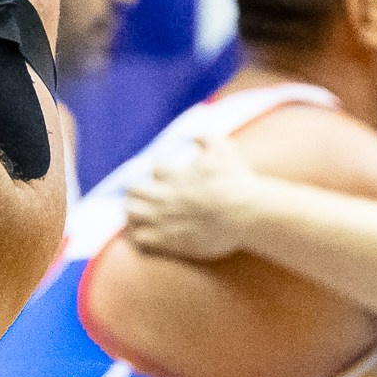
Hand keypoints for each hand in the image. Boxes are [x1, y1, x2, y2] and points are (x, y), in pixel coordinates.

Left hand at [122, 137, 264, 262]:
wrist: (245, 214)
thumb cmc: (236, 181)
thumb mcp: (223, 149)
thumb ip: (205, 138)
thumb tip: (193, 136)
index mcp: (174, 175)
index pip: (154, 169)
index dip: (161, 172)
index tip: (168, 177)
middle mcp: (164, 196)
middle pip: (132, 190)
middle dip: (137, 190)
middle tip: (145, 195)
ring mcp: (163, 219)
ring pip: (131, 213)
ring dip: (133, 211)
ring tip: (141, 214)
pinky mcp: (168, 241)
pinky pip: (139, 239)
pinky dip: (138, 235)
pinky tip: (147, 234)